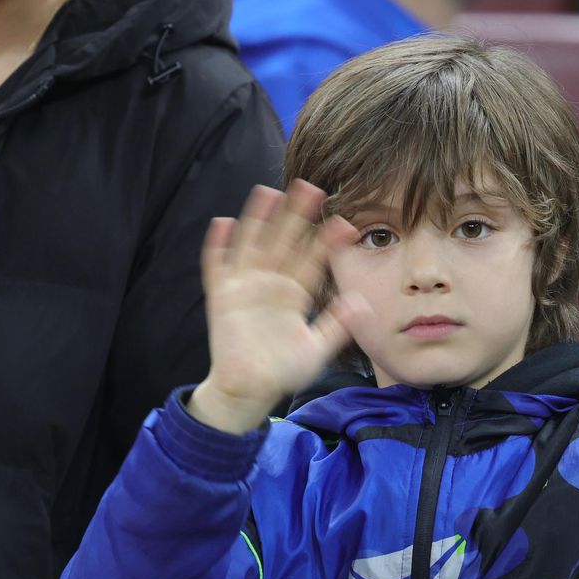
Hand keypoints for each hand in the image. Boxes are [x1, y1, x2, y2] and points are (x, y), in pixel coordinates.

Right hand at [189, 181, 368, 433]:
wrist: (249, 391)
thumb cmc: (282, 370)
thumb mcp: (317, 349)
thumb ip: (336, 326)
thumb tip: (360, 303)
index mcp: (295, 294)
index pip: (312, 260)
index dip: (326, 242)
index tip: (345, 223)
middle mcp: (271, 284)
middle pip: (283, 242)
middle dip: (295, 216)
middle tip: (311, 187)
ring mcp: (245, 288)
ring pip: (252, 245)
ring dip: (258, 220)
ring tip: (268, 193)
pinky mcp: (222, 298)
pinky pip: (218, 267)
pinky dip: (219, 246)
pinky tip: (223, 223)